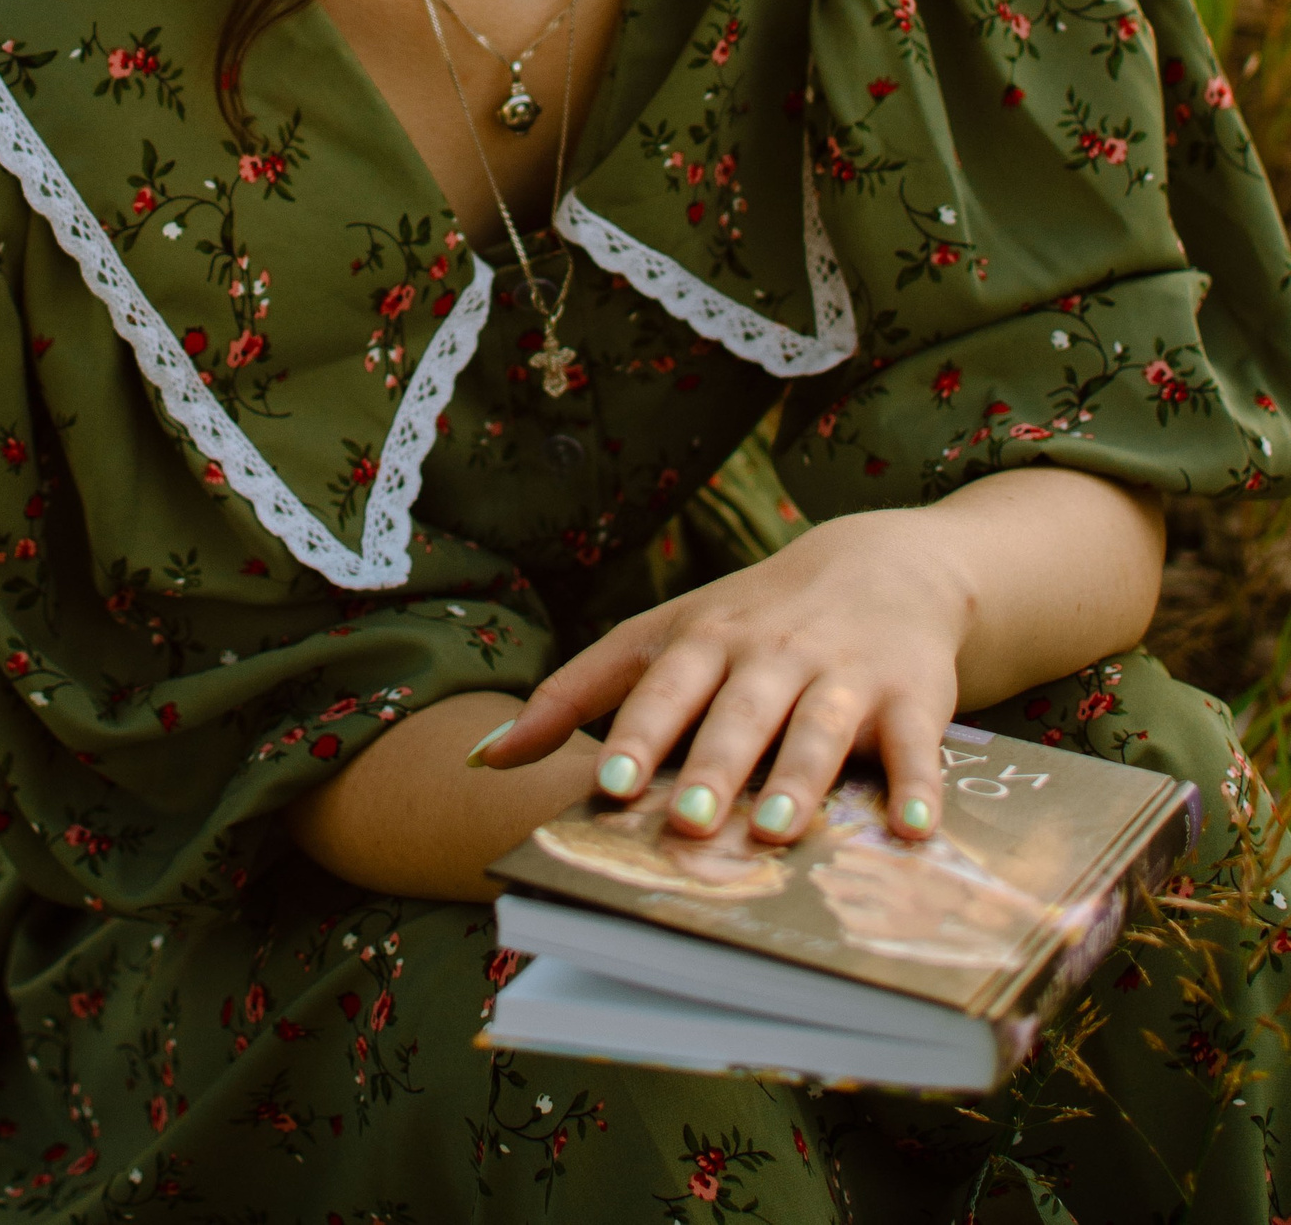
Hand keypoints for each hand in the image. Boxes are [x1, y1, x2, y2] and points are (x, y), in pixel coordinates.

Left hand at [477, 504, 965, 844]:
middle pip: (738, 713)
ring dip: (798, 779)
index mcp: (705, 641)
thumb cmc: (752, 620)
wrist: (883, 568)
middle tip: (683, 821)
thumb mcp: (662, 636)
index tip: (606, 783)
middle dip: (711, 766)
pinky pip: (918, 748)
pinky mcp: (913, 698)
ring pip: (818, 729)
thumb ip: (577, 694)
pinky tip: (913, 833)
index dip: (636, 734)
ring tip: (774, 832)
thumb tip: (481, 759)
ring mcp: (844, 675)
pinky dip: (919, 789)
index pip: (663, 686)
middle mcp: (772, 655)